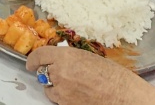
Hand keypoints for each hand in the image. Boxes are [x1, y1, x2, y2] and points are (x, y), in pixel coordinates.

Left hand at [25, 45, 154, 104]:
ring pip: (48, 89)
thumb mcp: (88, 57)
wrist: (123, 96)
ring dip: (54, 87)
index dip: (33, 59)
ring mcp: (62, 91)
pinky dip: (62, 97)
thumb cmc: (112, 75)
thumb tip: (58, 60)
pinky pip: (57, 100)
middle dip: (46, 73)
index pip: (40, 55)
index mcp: (65, 56)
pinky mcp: (65, 104)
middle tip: (55, 74)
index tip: (30, 63)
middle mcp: (59, 72)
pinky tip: (76, 95)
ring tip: (72, 86)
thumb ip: (69, 58)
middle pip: (42, 72)